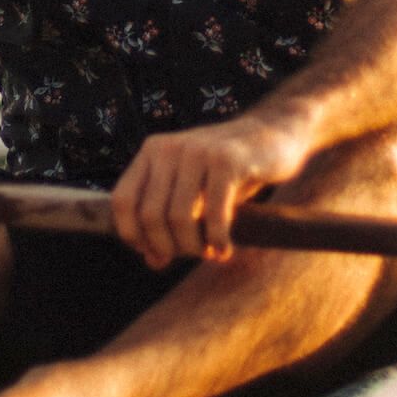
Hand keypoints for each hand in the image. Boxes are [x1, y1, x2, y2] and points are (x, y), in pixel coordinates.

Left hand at [110, 112, 313, 268]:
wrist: (274, 136)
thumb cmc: (228, 173)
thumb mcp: (193, 194)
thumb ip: (168, 222)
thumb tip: (152, 261)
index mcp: (152, 151)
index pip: (122, 201)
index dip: (134, 236)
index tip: (157, 253)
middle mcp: (169, 147)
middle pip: (150, 215)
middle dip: (170, 247)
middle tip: (193, 254)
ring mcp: (197, 150)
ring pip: (180, 217)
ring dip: (194, 247)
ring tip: (210, 252)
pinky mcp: (227, 160)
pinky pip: (213, 213)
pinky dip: (218, 239)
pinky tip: (225, 249)